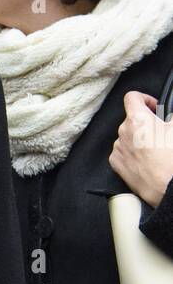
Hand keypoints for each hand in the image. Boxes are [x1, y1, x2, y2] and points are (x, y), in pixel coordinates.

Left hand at [109, 91, 172, 207]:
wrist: (168, 187)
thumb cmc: (172, 160)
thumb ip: (170, 117)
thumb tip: (168, 118)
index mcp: (137, 119)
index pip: (132, 97)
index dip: (145, 99)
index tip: (154, 107)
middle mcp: (123, 132)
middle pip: (132, 120)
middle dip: (146, 123)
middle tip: (161, 132)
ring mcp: (118, 149)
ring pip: (128, 137)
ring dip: (139, 139)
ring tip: (155, 149)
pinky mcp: (117, 165)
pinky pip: (123, 152)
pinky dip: (133, 153)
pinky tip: (146, 160)